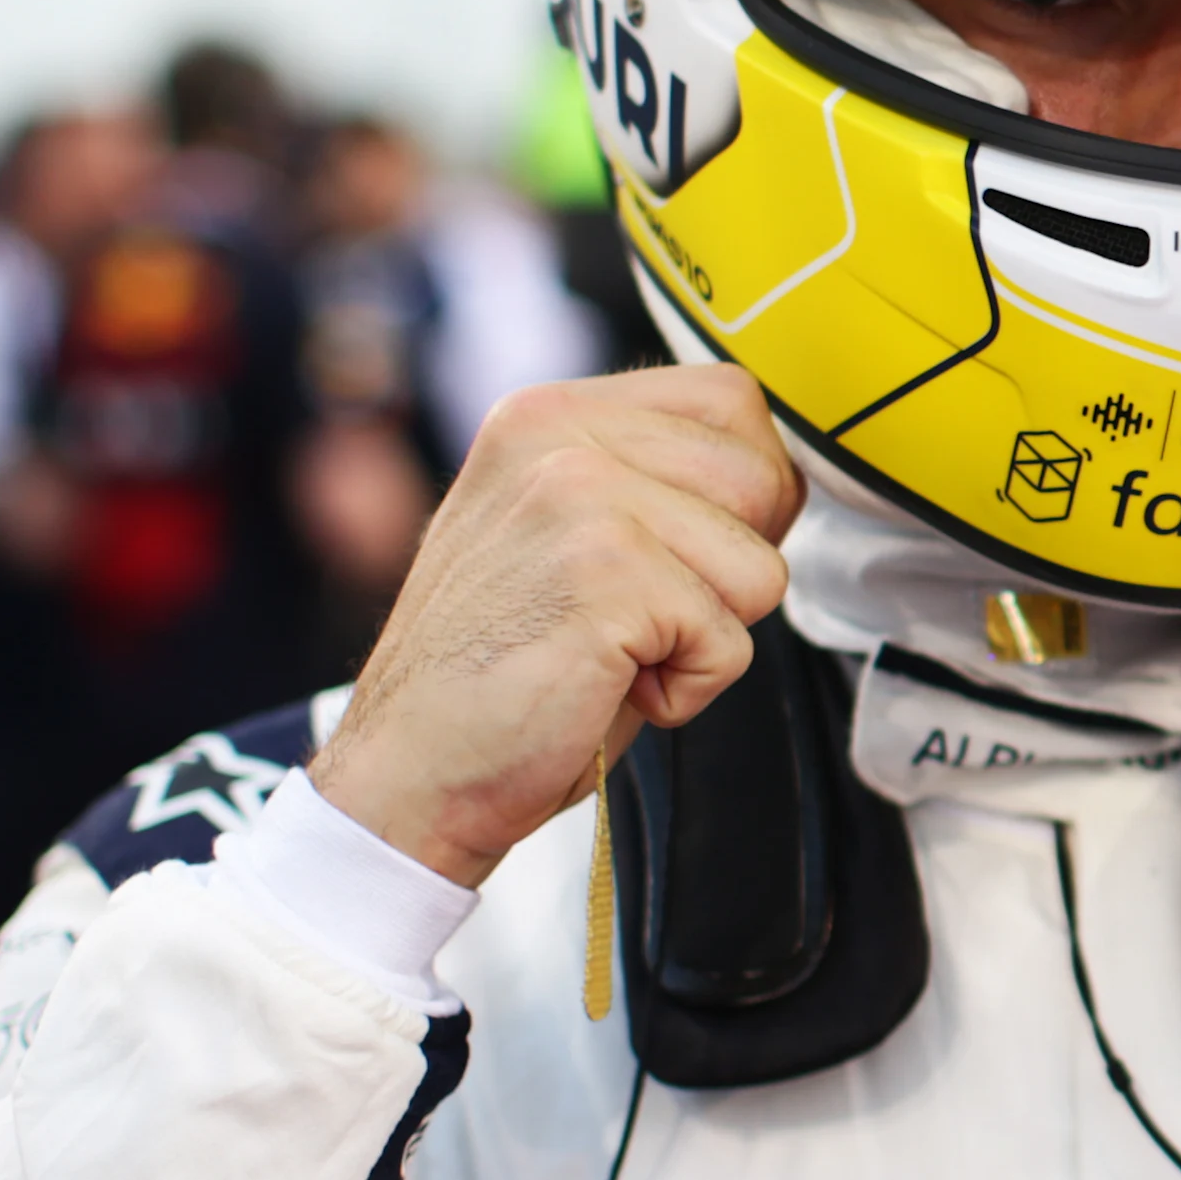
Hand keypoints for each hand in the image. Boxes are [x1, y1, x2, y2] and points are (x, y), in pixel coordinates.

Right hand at [308, 365, 801, 886]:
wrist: (408, 778)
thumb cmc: (500, 677)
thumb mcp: (567, 533)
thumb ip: (648, 481)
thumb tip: (772, 477)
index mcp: (550, 414)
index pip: (730, 401)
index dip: (741, 496)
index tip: (676, 558)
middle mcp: (560, 435)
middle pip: (762, 477)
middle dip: (730, 570)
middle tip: (635, 619)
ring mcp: (581, 496)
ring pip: (759, 565)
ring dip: (706, 634)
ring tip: (613, 653)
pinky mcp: (607, 575)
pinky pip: (731, 641)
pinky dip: (687, 691)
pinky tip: (604, 687)